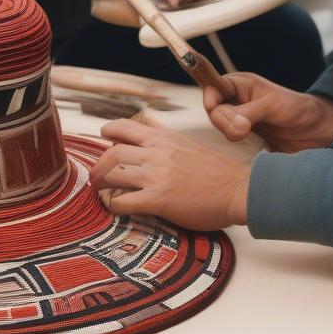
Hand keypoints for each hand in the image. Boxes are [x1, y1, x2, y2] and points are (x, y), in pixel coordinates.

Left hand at [90, 114, 250, 229]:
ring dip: (101, 184)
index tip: (104, 137)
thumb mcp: (187, 143)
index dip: (109, 131)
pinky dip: (113, 204)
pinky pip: (124, 200)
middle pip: (112, 151)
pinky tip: (115, 207)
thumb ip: (166, 139)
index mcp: (164, 138)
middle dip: (99, 165)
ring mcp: (157, 175)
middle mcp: (156, 152)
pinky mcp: (159, 198)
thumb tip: (149, 127)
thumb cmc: (217, 170)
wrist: (236, 188)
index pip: (126, 127)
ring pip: (113, 173)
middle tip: (96, 175)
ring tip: (100, 191)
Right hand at [202, 72, 332, 152]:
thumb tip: (232, 125)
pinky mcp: (245, 144)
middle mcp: (237, 104)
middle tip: (243, 129)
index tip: (214, 107)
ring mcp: (240, 125)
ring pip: (220, 131)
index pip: (213, 87)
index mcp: (241, 86)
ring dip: (231, 136)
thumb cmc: (299, 109)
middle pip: (213, 112)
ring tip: (249, 138)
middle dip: (224, 122)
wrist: (320, 133)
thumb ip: (249, 112)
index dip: (210, 97)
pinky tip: (247, 152)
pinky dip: (235, 151)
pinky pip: (230, 148)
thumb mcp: (274, 105)